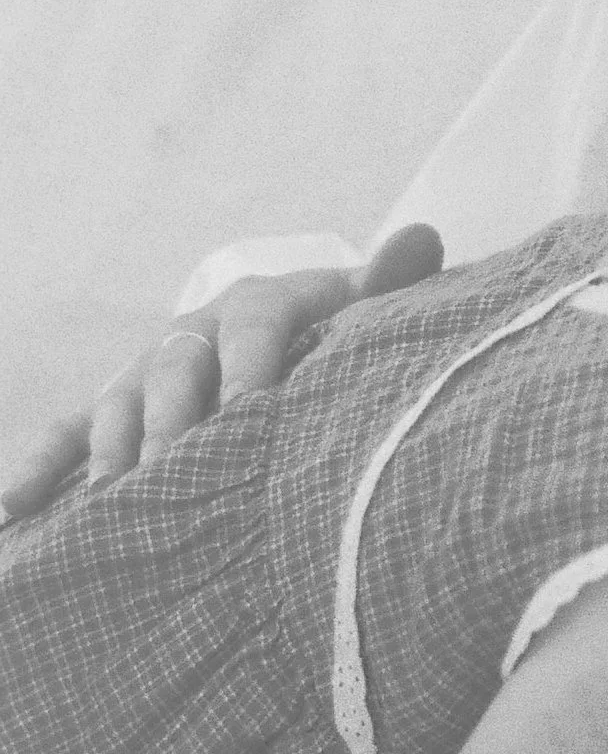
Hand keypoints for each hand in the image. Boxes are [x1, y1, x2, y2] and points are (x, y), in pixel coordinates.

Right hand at [0, 225, 443, 517]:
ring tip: (113, 498)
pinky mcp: (112, 409)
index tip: (249, 412)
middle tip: (171, 468)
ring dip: (113, 449)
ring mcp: (147, 373)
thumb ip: (388, 283)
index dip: (251, 367)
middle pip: (175, 371)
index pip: (254, 328)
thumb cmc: (338, 334)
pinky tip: (10, 515)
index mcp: (261, 307)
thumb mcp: (364, 309)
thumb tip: (421, 238)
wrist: (294, 330)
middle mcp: (195, 336)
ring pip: (118, 405)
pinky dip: (36, 471)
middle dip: (172, 419)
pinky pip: (66, 436)